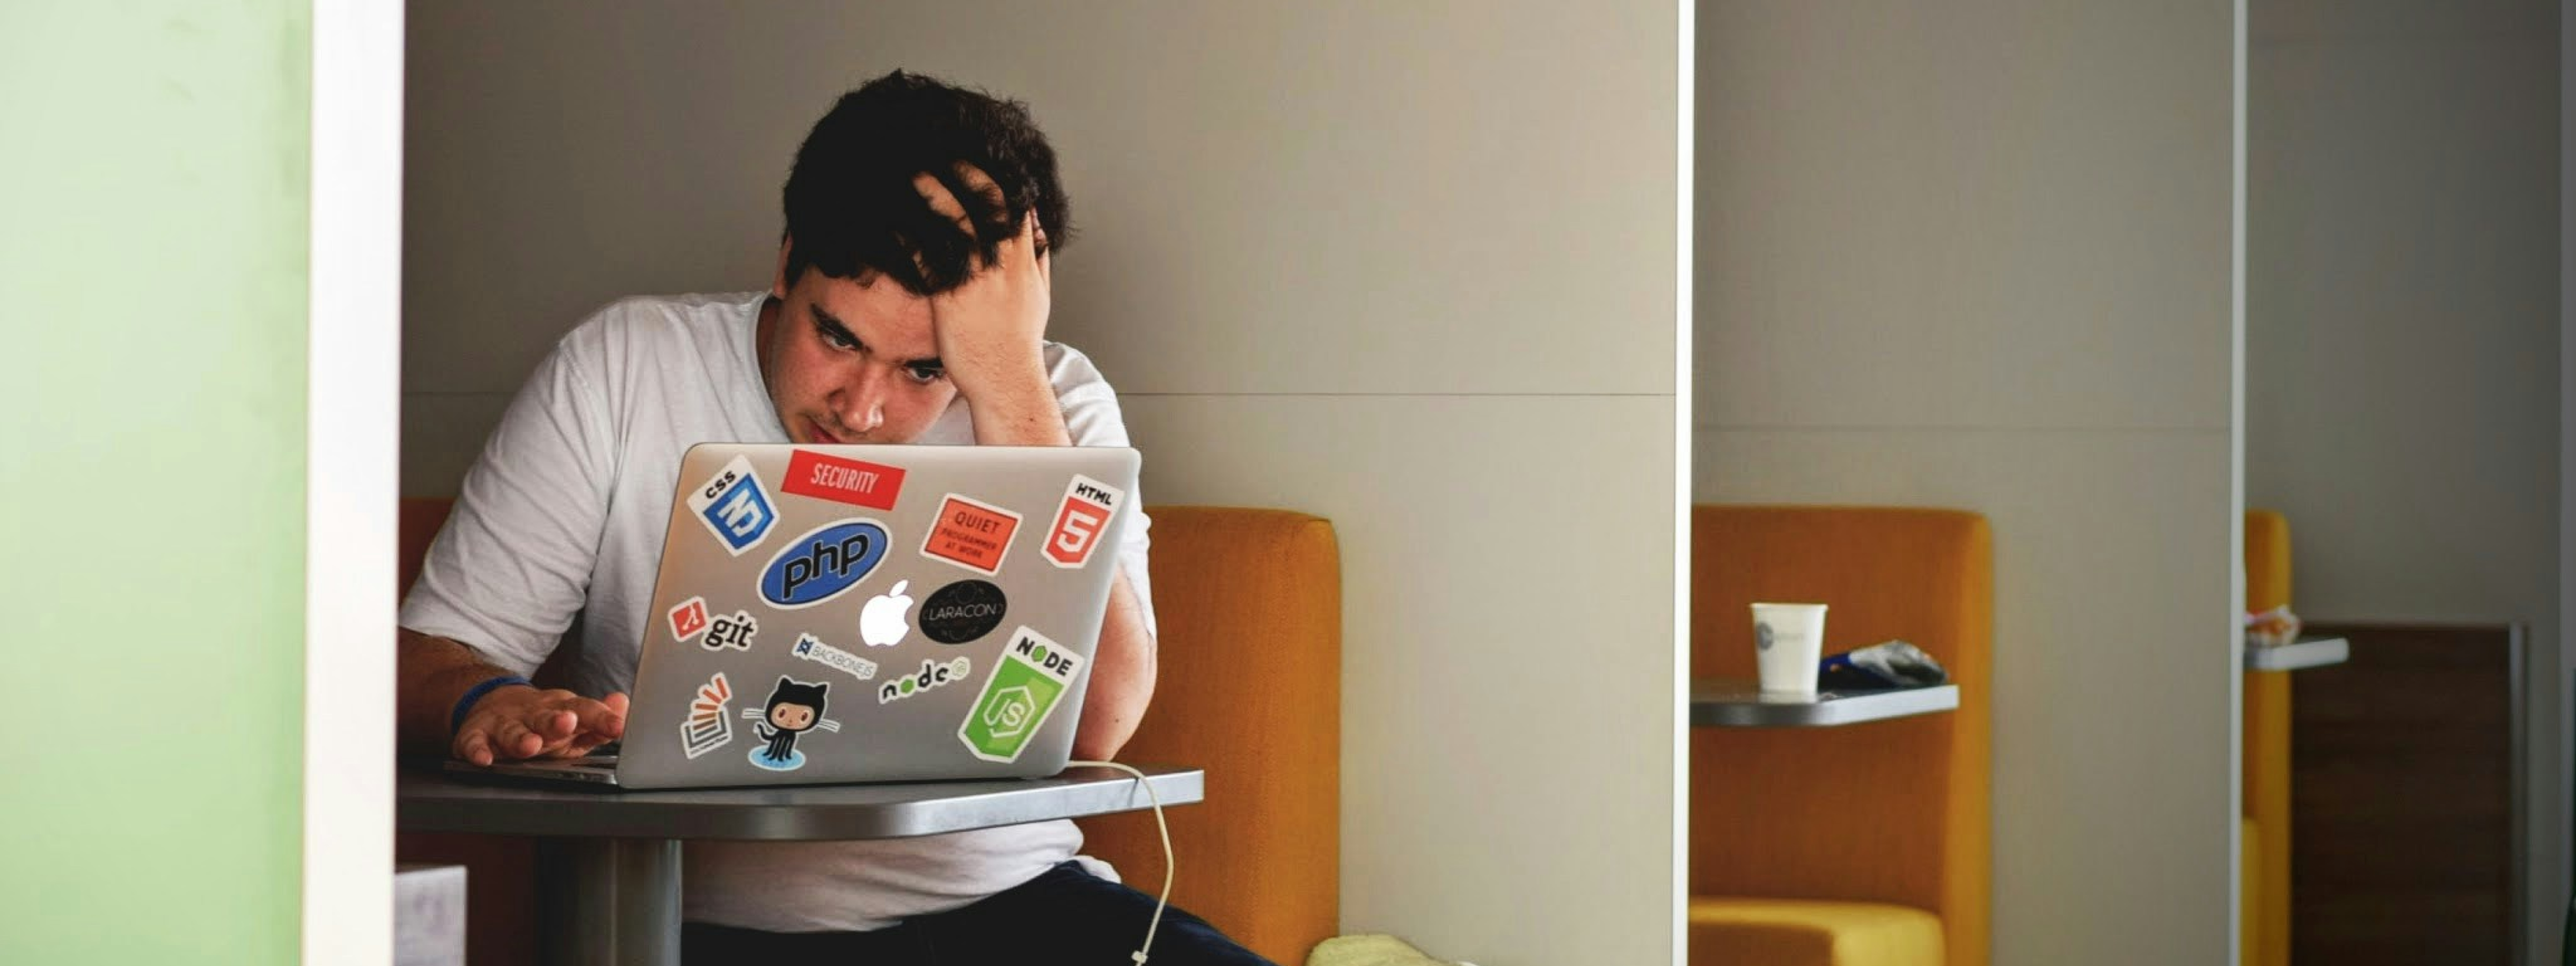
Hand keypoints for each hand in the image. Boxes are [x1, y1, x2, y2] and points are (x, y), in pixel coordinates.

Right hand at [451, 685, 628, 765]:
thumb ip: (600, 720)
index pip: (585, 710)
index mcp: (562, 709)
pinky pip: (474, 742)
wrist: (494, 705)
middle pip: (546, 716)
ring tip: (530, 745)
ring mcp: (504, 723)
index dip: (601, 718)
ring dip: (520, 738)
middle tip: (568, 723)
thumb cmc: (545, 721)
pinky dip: (476, 750)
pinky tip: (483, 759)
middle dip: (556, 721)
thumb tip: (623, 704)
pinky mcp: (476, 733)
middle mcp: (533, 713)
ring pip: (512, 730)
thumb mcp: (575, 721)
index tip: (616, 726)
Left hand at [912, 166, 1051, 401]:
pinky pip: (930, 255)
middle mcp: (1003, 264)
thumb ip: (1037, 259)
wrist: (1007, 381)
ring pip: (957, 221)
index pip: (1015, 203)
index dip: (996, 175)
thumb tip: (1037, 230)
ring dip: (934, 191)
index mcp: (1025, 260)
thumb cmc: (1018, 343)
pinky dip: (913, 233)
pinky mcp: (951, 297)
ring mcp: (978, 279)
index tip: (978, 156)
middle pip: (987, 202)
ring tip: (912, 170)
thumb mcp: (1039, 296)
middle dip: (965, 171)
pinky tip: (895, 218)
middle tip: (941, 150)